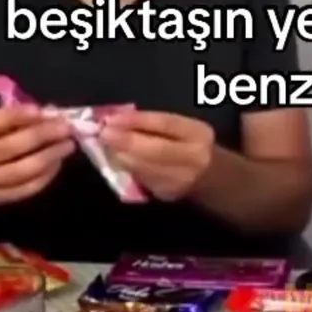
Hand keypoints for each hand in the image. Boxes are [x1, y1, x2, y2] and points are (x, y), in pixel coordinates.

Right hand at [0, 106, 75, 207]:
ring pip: (19, 172)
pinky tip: (56, 164)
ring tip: (67, 144)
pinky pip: (23, 190)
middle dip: (41, 136)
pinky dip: (44, 177)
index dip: (16, 116)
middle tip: (65, 127)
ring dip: (48, 157)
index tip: (42, 110)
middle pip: (7, 148)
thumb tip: (39, 112)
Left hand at [100, 111, 215, 200]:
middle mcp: (194, 157)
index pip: (167, 124)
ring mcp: (182, 179)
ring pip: (145, 167)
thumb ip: (154, 123)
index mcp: (197, 133)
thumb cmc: (187, 143)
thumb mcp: (180, 127)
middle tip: (103, 134)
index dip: (138, 121)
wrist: (209, 177)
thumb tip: (118, 119)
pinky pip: (141, 179)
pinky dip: (126, 168)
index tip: (113, 118)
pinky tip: (116, 159)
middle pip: (156, 149)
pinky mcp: (167, 194)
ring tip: (104, 145)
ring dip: (121, 156)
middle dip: (126, 142)